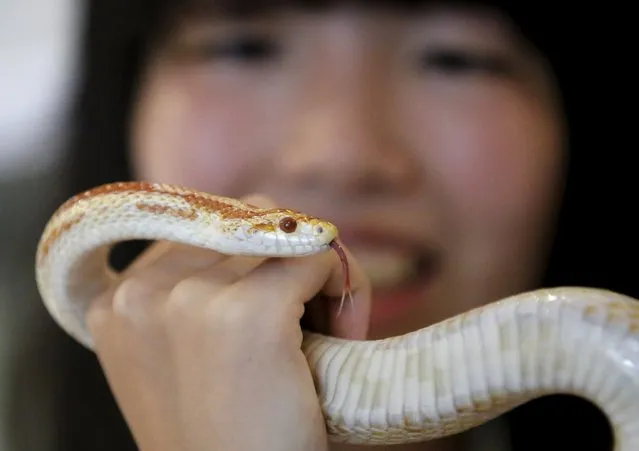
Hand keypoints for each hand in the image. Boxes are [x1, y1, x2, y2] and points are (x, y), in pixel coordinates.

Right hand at [85, 194, 370, 450]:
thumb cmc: (229, 433)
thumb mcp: (189, 355)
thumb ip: (202, 291)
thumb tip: (283, 230)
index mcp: (117, 301)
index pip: (204, 226)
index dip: (250, 265)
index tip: (271, 313)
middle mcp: (141, 292)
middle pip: (247, 219)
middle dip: (285, 262)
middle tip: (308, 326)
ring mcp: (190, 299)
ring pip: (285, 233)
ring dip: (312, 274)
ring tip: (318, 337)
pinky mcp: (247, 313)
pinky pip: (319, 256)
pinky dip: (343, 288)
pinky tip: (341, 336)